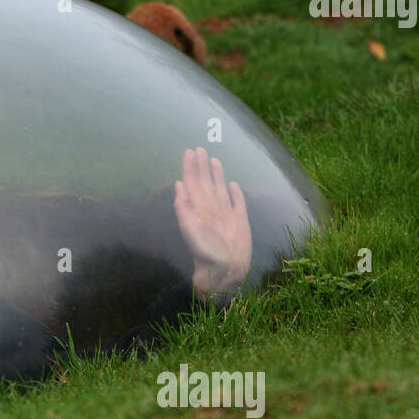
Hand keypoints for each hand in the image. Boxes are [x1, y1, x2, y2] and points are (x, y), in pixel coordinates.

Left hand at [172, 147, 251, 295]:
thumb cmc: (205, 250)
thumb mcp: (189, 227)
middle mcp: (212, 207)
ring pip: (220, 188)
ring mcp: (226, 213)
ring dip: (217, 174)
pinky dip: (235, 192)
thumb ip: (182, 206)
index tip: (189, 152)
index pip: (192, 182)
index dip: (190, 167)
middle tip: (199, 149)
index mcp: (199, 206)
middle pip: (205, 181)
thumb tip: (178, 184)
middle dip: (201, 166)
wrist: (224, 270)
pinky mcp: (240, 221)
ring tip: (214, 160)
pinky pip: (238, 202)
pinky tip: (233, 184)